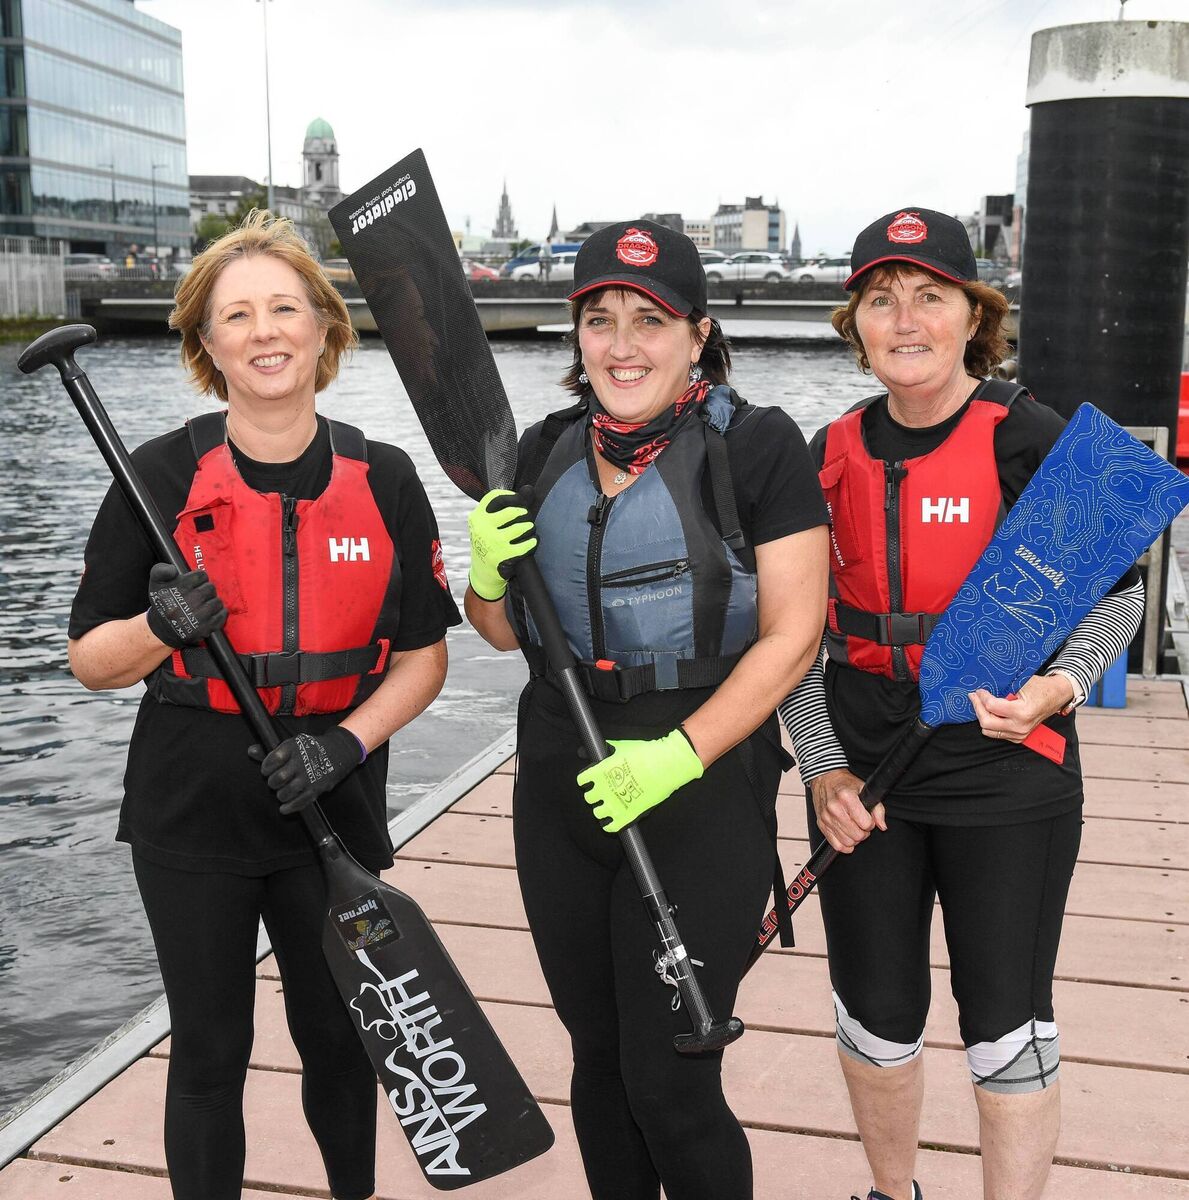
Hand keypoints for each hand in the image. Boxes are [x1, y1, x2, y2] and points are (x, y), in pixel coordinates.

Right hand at [146, 562, 227, 647]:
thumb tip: (172, 570)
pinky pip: (222, 615)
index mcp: (175, 591)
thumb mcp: (156, 583)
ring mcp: (196, 618)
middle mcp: (186, 604)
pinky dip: (219, 613)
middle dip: (206, 590)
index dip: (198, 578)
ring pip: (217, 602)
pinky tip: (209, 614)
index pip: (201, 575)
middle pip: (210, 588)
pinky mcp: (205, 629)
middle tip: (198, 595)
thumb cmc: (163, 603)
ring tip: (203, 605)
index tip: (192, 584)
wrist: (163, 629)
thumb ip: (161, 570)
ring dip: (213, 601)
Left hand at [248, 726, 364, 814]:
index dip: (266, 768)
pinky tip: (284, 808)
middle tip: (276, 782)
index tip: (267, 770)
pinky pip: (299, 802)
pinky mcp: (316, 788)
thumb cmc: (310, 749)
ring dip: (280, 795)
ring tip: (282, 792)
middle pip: (277, 778)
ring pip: (286, 792)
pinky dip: (289, 807)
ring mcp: (309, 776)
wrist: (338, 751)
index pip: (272, 760)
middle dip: (273, 783)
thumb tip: (250, 751)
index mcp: (293, 747)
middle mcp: (301, 761)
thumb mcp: (292, 744)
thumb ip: (270, 751)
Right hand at [467, 489, 536, 600]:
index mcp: (477, 516)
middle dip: (525, 514)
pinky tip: (533, 541)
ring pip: (520, 528)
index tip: (520, 502)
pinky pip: (524, 546)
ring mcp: (491, 542)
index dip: (512, 497)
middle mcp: (481, 527)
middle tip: (528, 518)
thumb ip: (509, 506)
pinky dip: (532, 543)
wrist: (482, 572)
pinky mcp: (501, 556)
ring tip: (530, 529)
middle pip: (511, 512)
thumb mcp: (490, 524)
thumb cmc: (490, 542)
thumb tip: (529, 488)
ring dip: (530, 528)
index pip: (496, 497)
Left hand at [577, 729, 703, 833]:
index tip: (591, 781)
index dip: (586, 781)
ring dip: (601, 809)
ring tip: (609, 805)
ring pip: (597, 813)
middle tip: (604, 792)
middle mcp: (604, 789)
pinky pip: (611, 827)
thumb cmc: (646, 754)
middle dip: (595, 795)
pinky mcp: (627, 816)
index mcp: (600, 772)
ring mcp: (615, 804)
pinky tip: (611, 821)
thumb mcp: (622, 747)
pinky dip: (609, 826)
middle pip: (589, 798)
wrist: (666, 765)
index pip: (582, 781)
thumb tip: (595, 748)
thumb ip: (607, 749)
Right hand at [809, 768, 883, 853]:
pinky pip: (836, 845)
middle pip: (857, 835)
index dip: (870, 822)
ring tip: (854, 828)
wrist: (824, 778)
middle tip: (861, 824)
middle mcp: (834, 808)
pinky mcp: (821, 824)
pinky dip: (844, 845)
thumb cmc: (844, 783)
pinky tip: (846, 836)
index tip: (867, 818)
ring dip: (854, 838)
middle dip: (863, 832)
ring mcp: (826, 817)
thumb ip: (877, 808)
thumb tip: (882, 825)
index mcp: (846, 798)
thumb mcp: (864, 789)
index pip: (866, 823)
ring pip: (847, 842)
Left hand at [968, 673, 1072, 742]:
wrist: (1056, 696)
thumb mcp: (1021, 682)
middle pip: (986, 723)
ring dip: (982, 716)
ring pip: (989, 731)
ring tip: (980, 704)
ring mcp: (1020, 734)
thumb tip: (982, 688)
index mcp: (1022, 712)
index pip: (991, 707)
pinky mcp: (1018, 737)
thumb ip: (1002, 687)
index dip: (982, 697)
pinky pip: (996, 733)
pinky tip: (990, 712)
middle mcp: (1020, 726)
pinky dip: (990, 723)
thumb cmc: (1040, 687)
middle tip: (974, 697)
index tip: (978, 690)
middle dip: (977, 708)